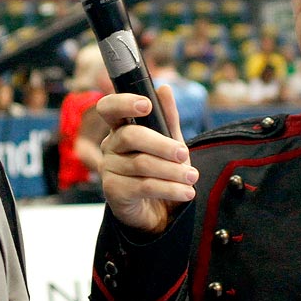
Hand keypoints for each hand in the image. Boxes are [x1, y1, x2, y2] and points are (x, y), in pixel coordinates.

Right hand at [96, 85, 197, 235]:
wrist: (159, 212)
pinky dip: (169, 188)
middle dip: (162, 144)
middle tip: (184, 153)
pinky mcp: (113, 191)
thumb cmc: (162, 172)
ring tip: (191, 178)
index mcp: (121, 128)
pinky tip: (186, 192)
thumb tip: (164, 89)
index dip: (124, 103)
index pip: (109, 108)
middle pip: (131, 136)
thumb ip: (168, 118)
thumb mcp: (171, 143)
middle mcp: (110, 145)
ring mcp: (108, 168)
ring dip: (172, 171)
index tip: (146, 105)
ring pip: (141, 163)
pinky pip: (143, 185)